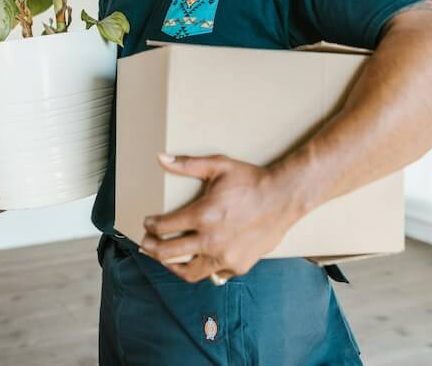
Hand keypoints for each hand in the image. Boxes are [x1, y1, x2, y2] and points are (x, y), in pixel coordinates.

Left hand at [138, 153, 302, 283]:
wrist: (285, 197)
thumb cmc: (251, 180)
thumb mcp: (218, 166)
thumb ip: (187, 164)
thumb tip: (161, 158)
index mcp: (203, 215)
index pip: (163, 228)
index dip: (150, 226)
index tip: (148, 223)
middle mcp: (211, 241)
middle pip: (168, 254)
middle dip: (152, 249)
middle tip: (147, 244)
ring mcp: (225, 257)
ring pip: (189, 272)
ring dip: (173, 266)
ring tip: (167, 259)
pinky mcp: (239, 265)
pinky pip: (214, 273)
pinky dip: (203, 267)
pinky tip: (199, 259)